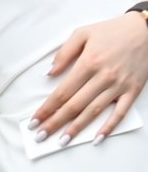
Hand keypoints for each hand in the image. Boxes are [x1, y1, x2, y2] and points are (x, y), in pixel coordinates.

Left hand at [36, 11, 147, 141]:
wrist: (146, 30)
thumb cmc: (111, 31)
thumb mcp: (82, 33)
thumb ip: (64, 53)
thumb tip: (49, 74)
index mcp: (88, 63)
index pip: (62, 92)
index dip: (47, 108)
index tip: (34, 120)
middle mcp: (103, 77)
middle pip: (74, 105)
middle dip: (55, 122)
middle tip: (40, 136)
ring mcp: (119, 86)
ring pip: (94, 112)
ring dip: (76, 128)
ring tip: (61, 141)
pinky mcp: (133, 91)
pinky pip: (120, 113)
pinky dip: (109, 127)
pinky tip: (97, 138)